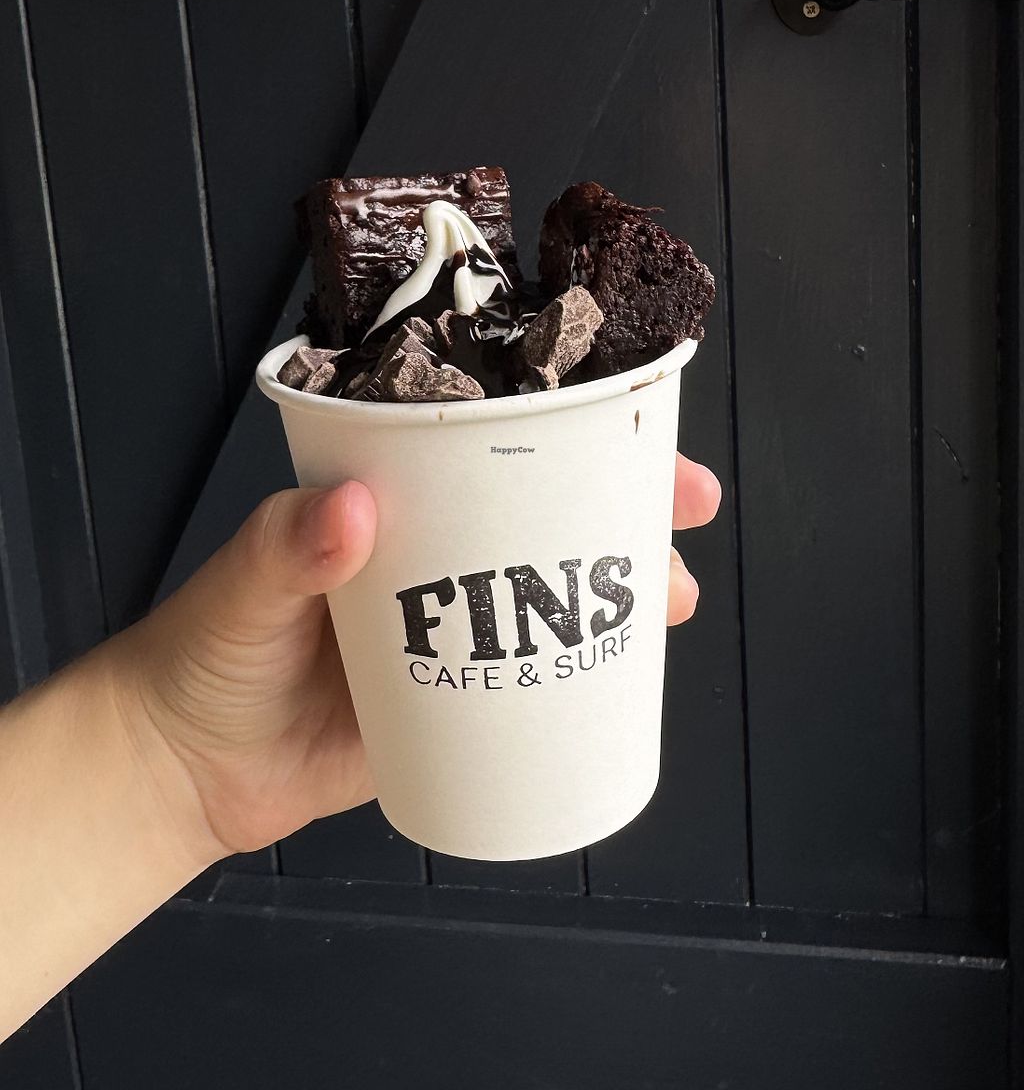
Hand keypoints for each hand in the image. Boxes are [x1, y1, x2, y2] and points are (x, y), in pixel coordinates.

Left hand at [112, 453, 720, 864]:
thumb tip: (352, 511)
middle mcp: (437, 560)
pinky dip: (594, 679)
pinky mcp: (463, 705)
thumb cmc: (203, 656)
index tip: (630, 427)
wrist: (187, 773)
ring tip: (672, 600)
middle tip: (683, 513)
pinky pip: (542, 685)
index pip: (490, 448)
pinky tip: (634, 680)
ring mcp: (458, 634)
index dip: (566, 431)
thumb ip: (282, 549)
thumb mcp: (238, 588)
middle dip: (628, 507)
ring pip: (560, 596)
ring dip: (628, 593)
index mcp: (392, 507)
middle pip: (549, 516)